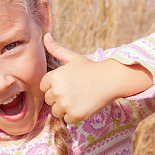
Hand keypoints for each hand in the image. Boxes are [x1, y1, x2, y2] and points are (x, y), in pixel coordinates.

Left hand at [40, 34, 154, 123]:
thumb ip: (56, 49)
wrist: (110, 79)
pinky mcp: (75, 115)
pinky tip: (83, 105)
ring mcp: (66, 104)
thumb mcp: (72, 57)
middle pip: (49, 100)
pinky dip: (74, 115)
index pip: (43, 87)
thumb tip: (45, 35)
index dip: (54, 86)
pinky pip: (67, 119)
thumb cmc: (90, 68)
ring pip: (56, 111)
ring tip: (78, 98)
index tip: (67, 83)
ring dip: (65, 108)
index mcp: (54, 76)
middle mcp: (57, 91)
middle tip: (74, 90)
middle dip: (59, 97)